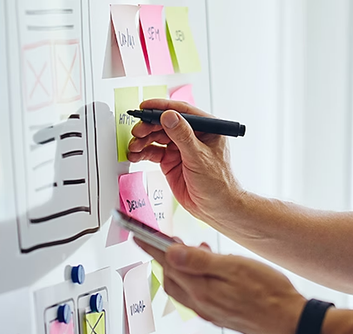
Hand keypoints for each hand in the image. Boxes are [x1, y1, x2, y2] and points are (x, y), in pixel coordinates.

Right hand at [127, 99, 242, 221]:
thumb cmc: (218, 183)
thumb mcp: (199, 157)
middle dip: (149, 126)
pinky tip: (135, 155)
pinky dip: (142, 152)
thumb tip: (169, 116)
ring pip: (157, 137)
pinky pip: (153, 151)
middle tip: (137, 131)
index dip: (162, 107)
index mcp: (206, 128)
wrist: (215, 208)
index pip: (182, 111)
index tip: (145, 107)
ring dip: (143, 140)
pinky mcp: (171, 160)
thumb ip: (182, 136)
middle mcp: (192, 136)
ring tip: (134, 146)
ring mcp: (180, 148)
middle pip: (165, 123)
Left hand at [135, 238, 305, 333]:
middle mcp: (202, 304)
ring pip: (183, 286)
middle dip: (164, 255)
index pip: (167, 264)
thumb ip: (201, 261)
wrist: (292, 321)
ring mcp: (211, 311)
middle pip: (171, 277)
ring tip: (191, 248)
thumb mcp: (236, 267)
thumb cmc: (271, 295)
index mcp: (202, 291)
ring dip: (181, 266)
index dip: (150, 246)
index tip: (136, 234)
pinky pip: (197, 293)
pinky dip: (194, 277)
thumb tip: (171, 252)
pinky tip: (209, 269)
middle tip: (164, 238)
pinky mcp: (221, 313)